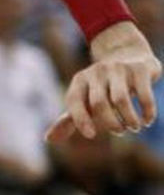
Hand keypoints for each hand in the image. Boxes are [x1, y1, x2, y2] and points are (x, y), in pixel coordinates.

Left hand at [47, 22, 161, 140]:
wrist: (128, 54)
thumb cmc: (103, 86)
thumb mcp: (84, 99)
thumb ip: (69, 120)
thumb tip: (48, 139)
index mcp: (79, 80)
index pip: (74, 100)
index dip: (80, 119)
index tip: (91, 135)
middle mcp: (96, 72)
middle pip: (98, 103)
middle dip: (110, 123)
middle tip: (120, 131)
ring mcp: (117, 69)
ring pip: (120, 100)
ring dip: (129, 120)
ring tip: (134, 127)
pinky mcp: (139, 69)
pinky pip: (143, 95)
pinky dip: (147, 112)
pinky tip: (147, 120)